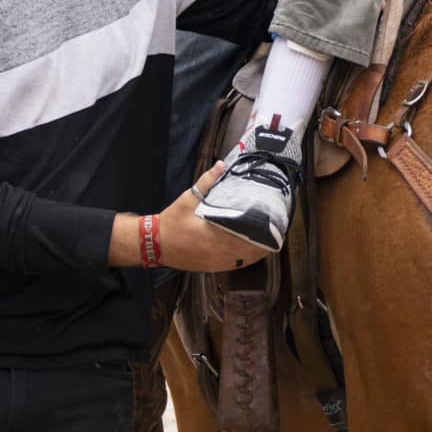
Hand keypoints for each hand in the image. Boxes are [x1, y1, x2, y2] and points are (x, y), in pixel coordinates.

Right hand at [133, 161, 276, 273]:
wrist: (155, 244)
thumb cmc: (172, 221)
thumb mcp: (188, 199)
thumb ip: (206, 182)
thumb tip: (221, 164)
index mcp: (212, 233)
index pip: (244, 235)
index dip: (261, 233)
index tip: (273, 224)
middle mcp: (216, 250)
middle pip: (248, 250)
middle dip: (264, 242)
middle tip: (277, 231)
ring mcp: (215, 262)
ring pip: (244, 260)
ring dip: (258, 252)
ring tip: (271, 241)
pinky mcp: (211, 267)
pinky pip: (234, 266)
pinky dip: (246, 260)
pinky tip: (254, 253)